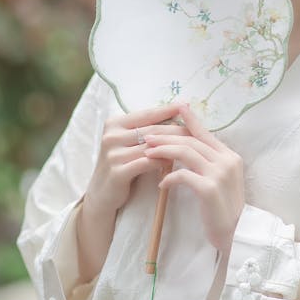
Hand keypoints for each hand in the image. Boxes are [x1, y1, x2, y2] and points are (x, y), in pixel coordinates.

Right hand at [77, 102, 184, 282]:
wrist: (102, 195)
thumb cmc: (122, 165)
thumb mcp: (129, 144)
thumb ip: (146, 131)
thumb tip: (177, 117)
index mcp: (114, 123)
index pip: (147, 114)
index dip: (167, 110)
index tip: (186, 105)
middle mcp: (111, 135)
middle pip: (152, 130)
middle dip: (176, 129)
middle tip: (196, 131)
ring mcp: (113, 153)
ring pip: (152, 147)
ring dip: (172, 147)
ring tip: (192, 148)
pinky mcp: (117, 171)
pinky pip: (147, 163)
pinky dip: (163, 162)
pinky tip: (175, 164)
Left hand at [143, 103, 244, 256]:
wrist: (237, 234)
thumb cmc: (224, 209)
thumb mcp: (220, 181)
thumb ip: (208, 164)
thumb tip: (186, 150)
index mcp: (230, 156)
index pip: (205, 133)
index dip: (190, 120)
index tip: (176, 108)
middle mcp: (227, 161)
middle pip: (191, 140)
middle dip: (167, 136)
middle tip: (147, 137)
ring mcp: (219, 174)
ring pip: (187, 153)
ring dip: (164, 151)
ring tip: (148, 153)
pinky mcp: (209, 189)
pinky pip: (184, 176)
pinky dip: (170, 177)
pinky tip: (161, 183)